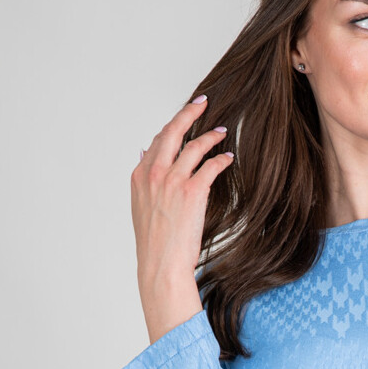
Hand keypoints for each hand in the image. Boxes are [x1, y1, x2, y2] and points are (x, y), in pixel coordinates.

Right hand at [131, 96, 233, 342]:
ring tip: (221, 132)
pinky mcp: (191, 191)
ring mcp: (171, 181)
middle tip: (202, 102)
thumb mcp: (141, 207)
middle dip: (188, 113)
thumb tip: (145, 152)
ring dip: (210, 135)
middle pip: (172, 132)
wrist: (161, 265)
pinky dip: (221, 158)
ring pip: (194, 145)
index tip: (183, 118)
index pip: (157, 141)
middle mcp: (153, 174)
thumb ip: (145, 180)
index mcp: (140, 177)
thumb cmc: (155, 243)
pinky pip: (210, 165)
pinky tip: (228, 158)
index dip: (172, 126)